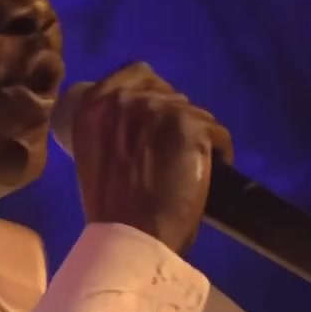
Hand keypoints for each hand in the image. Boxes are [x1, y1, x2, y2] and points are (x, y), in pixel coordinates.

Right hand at [64, 61, 231, 253]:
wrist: (129, 237)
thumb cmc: (109, 208)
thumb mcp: (95, 155)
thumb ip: (112, 129)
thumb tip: (142, 121)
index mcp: (92, 104)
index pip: (136, 74)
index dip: (153, 98)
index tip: (156, 125)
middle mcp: (123, 97)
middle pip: (167, 91)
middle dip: (174, 118)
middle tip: (172, 152)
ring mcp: (158, 108)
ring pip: (193, 112)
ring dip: (194, 137)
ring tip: (188, 166)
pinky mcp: (190, 125)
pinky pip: (216, 132)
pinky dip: (217, 153)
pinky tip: (207, 175)